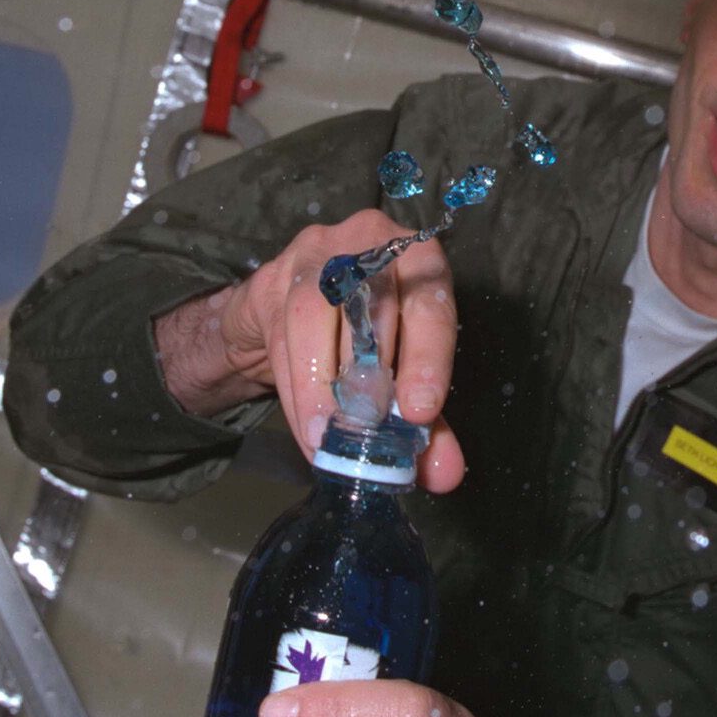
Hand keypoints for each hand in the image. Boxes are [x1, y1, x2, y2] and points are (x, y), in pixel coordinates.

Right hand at [155, 210, 464, 492]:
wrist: (285, 316)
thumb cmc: (362, 338)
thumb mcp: (403, 375)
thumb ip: (426, 423)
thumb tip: (445, 474)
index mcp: (419, 259)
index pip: (429, 304)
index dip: (427, 359)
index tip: (420, 413)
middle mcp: (368, 242)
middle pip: (371, 310)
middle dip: (369, 386)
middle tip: (370, 446)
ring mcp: (316, 254)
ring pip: (314, 317)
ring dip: (321, 391)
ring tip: (330, 444)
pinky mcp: (272, 278)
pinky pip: (280, 336)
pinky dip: (295, 391)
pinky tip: (306, 429)